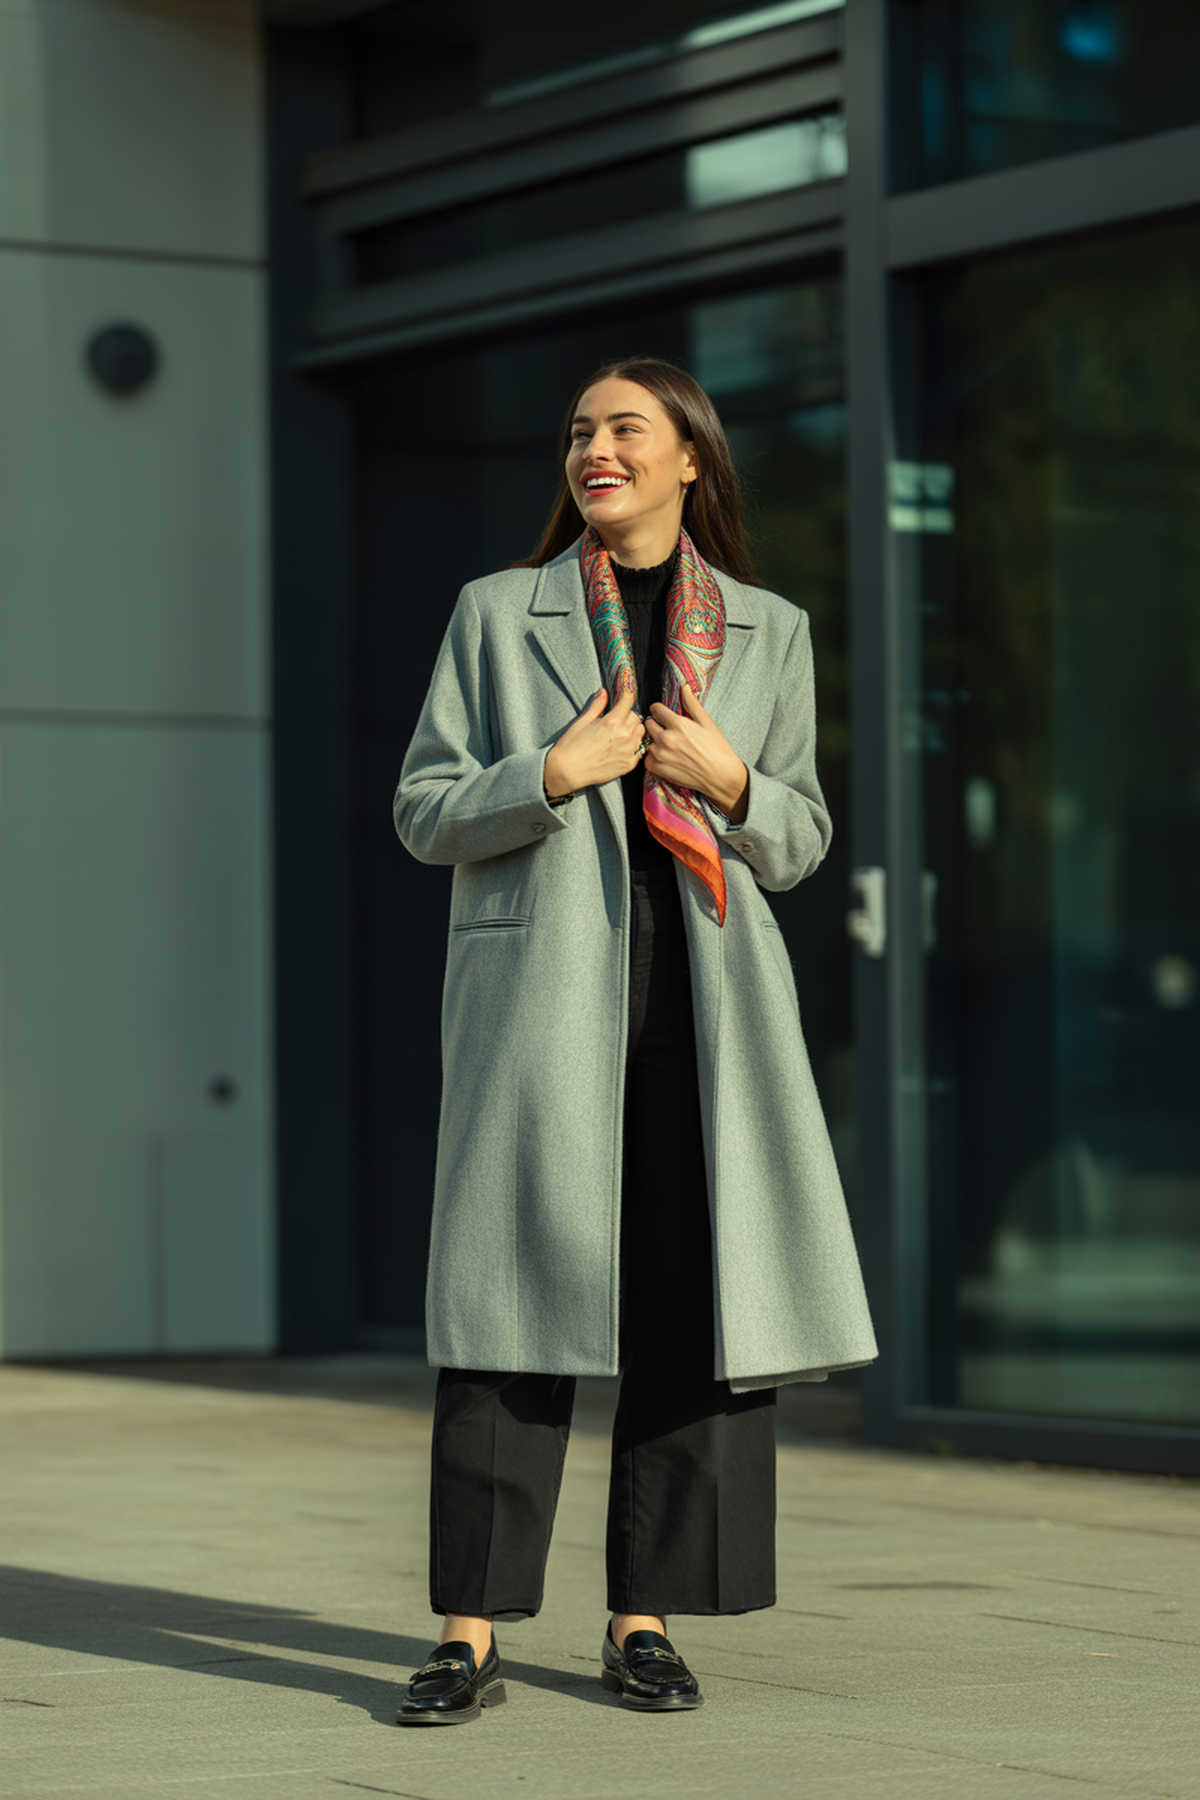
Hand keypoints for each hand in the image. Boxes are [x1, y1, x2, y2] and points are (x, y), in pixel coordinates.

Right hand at [544, 686, 644, 795]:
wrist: (567, 772)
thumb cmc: (571, 746)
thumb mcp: (582, 721)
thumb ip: (596, 705)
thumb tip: (603, 691)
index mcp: (612, 722)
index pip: (628, 700)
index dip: (626, 694)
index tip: (624, 692)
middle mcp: (624, 736)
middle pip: (636, 717)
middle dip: (628, 714)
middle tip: (616, 718)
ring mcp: (628, 751)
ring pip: (640, 732)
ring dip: (633, 729)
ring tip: (620, 733)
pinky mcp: (629, 764)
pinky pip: (640, 750)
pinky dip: (634, 746)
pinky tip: (621, 747)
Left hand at [645, 685, 748, 821]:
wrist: (721, 775)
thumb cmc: (718, 748)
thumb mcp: (707, 722)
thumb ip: (692, 704)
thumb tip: (684, 687)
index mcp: (678, 724)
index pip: (656, 709)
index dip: (660, 710)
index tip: (663, 714)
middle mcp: (666, 738)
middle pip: (648, 724)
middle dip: (655, 724)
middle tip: (665, 729)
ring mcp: (661, 755)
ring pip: (647, 742)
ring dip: (654, 741)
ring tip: (667, 745)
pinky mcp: (660, 769)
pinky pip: (647, 759)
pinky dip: (653, 758)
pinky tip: (665, 757)